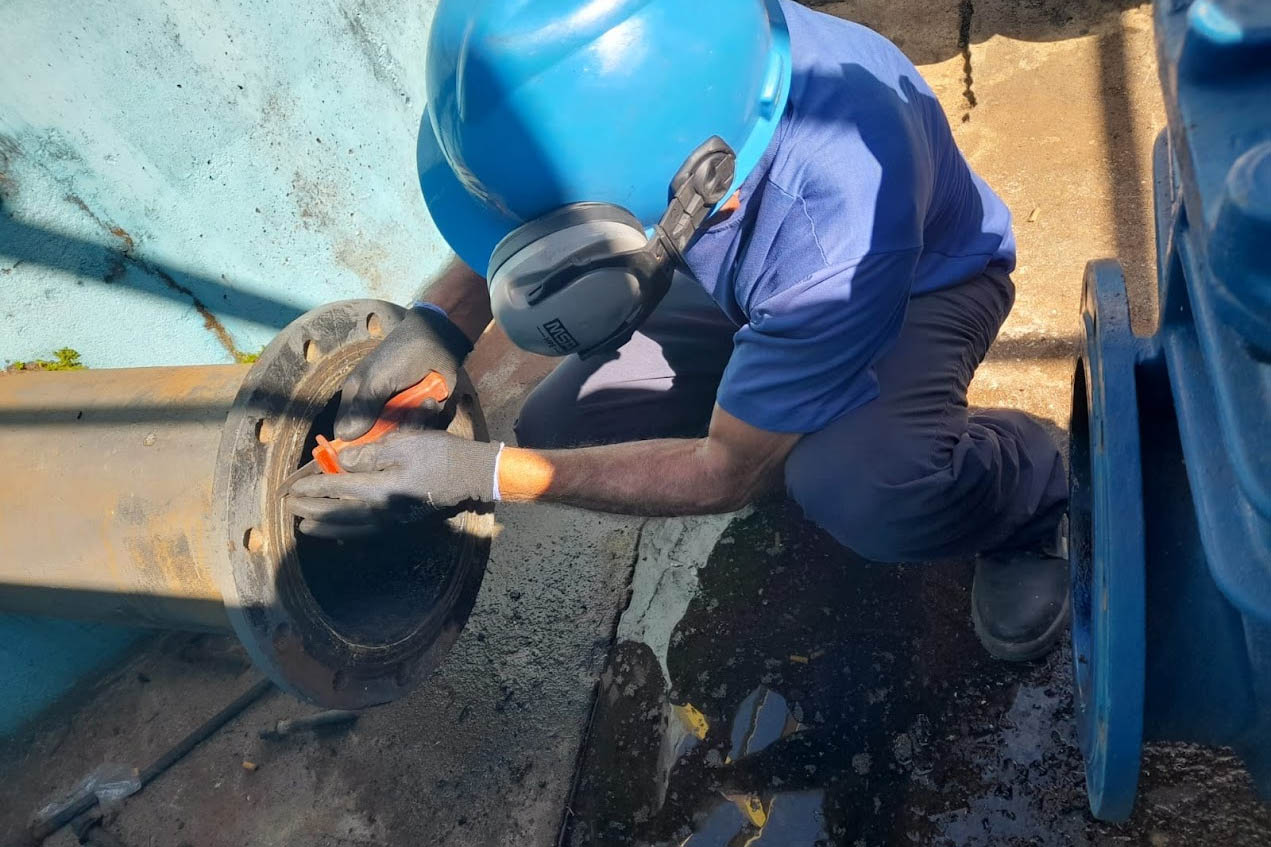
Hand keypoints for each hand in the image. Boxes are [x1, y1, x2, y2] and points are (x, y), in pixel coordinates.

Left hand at [287, 430, 502, 538]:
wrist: (471, 474)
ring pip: (349, 526)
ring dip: (324, 526)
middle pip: (337, 511)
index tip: (292, 485)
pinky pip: (366, 532)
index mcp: (379, 487)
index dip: (312, 485)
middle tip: (288, 506)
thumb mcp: (403, 443)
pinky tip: (338, 533)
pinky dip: (347, 533)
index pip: (336, 486)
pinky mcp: (400, 522)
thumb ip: (369, 454)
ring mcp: (391, 519)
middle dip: (311, 508)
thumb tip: (340, 461)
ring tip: (304, 525)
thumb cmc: (439, 453)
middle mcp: (380, 509)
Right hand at [335, 306, 472, 440]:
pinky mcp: (419, 416)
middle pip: (375, 440)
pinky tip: (431, 402)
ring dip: (411, 424)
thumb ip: (363, 408)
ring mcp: (398, 415)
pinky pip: (421, 430)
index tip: (365, 451)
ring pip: (399, 438)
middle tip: (401, 418)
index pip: (346, 432)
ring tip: (421, 401)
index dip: (352, 445)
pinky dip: (427, 419)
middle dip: (388, 435)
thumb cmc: (398, 356)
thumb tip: (344, 437)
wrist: (436, 343)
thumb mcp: (376, 379)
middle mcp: (376, 412)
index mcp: (357, 400)